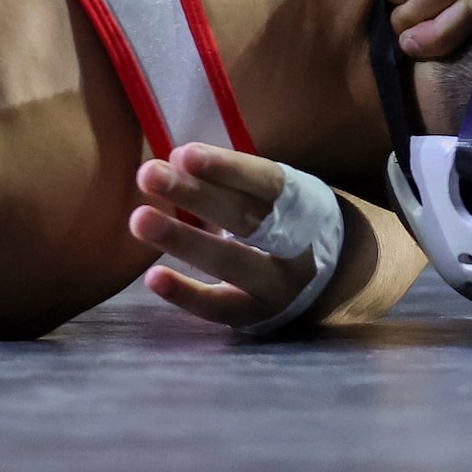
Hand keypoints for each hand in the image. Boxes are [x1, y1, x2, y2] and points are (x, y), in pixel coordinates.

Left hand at [129, 143, 324, 330]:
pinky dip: (185, 293)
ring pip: (230, 262)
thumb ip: (230, 181)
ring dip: (182, 239)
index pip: (265, 182)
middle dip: (196, 195)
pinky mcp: (255, 316)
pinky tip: (153, 277)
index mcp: (301, 204)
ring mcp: (277, 287)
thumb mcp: (272, 197)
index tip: (183, 154)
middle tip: (149, 174)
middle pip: (244, 219)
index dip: (227, 168)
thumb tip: (175, 162)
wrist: (331, 282)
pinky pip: (218, 307)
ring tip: (139, 219)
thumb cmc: (283, 223)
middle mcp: (295, 247)